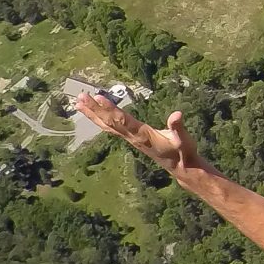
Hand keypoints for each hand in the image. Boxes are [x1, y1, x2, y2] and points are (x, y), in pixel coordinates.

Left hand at [77, 92, 210, 182]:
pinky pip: (111, 128)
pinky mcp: (131, 138)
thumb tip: (177, 115)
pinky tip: (94, 114)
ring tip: (79, 103)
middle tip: (80, 97)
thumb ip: (178, 128)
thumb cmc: (182, 151)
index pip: (122, 120)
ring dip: (92, 114)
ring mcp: (130, 138)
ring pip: (107, 125)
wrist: (179, 166)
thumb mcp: (184, 140)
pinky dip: (100, 119)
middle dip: (95, 109)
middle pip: (110, 122)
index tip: (98, 97)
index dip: (110, 109)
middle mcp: (132, 137)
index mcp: (142, 135)